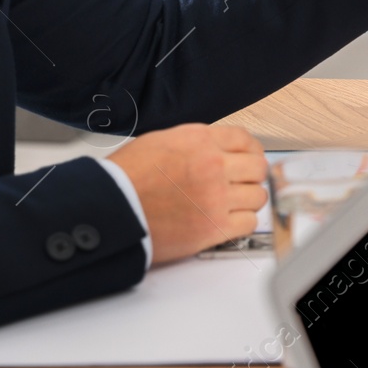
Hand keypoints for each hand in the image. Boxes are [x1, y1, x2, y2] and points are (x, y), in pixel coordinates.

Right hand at [108, 124, 268, 264]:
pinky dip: (241, 223)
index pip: (245, 140)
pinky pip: (248, 223)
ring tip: (231, 204)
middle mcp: (213, 166)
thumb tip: (218, 148)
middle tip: (241, 183)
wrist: (109, 210)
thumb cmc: (125, 178)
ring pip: (258, 196)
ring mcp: (216, 197)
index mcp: (200, 141)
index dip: (251, 150)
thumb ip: (196, 143)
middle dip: (251, 175)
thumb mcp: (160, 142)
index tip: (249, 159)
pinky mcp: (213, 227)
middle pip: (258, 167)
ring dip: (247, 200)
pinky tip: (227, 221)